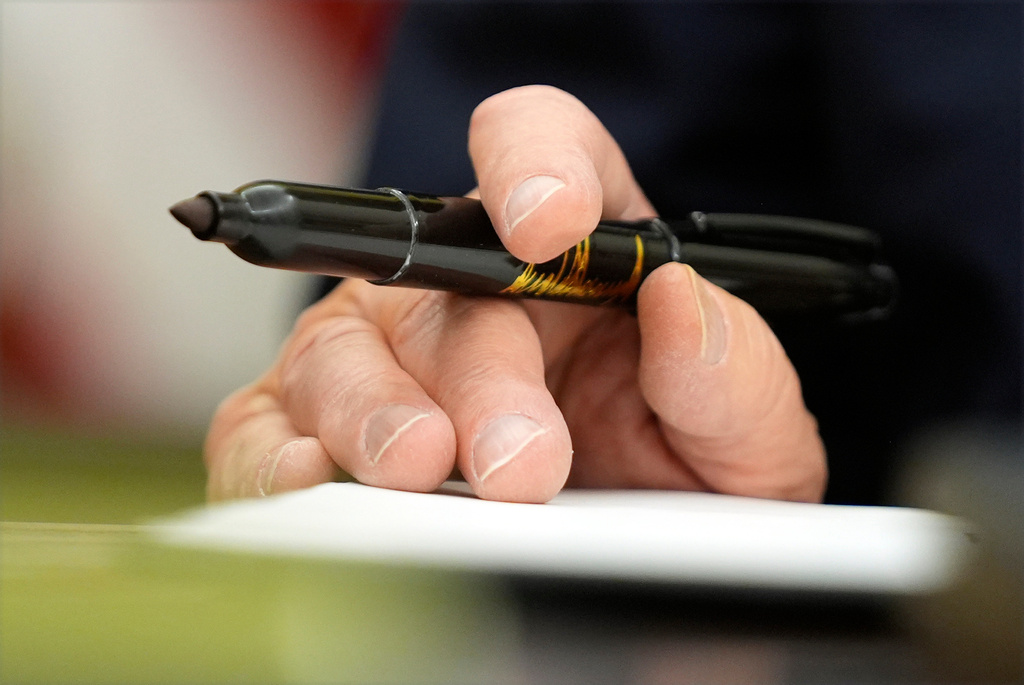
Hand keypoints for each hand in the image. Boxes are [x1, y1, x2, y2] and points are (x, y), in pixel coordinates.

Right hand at [204, 85, 825, 503]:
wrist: (631, 545)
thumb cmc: (680, 463)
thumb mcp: (746, 432)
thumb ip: (733, 371)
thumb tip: (677, 305)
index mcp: (572, 248)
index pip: (540, 146)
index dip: (535, 163)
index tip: (553, 222)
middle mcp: (463, 286)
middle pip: (438, 280)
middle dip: (480, 373)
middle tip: (519, 456)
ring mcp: (382, 354)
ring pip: (342, 352)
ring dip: (375, 413)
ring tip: (419, 469)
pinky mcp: (314, 425)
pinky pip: (267, 425)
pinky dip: (279, 453)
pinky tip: (316, 478)